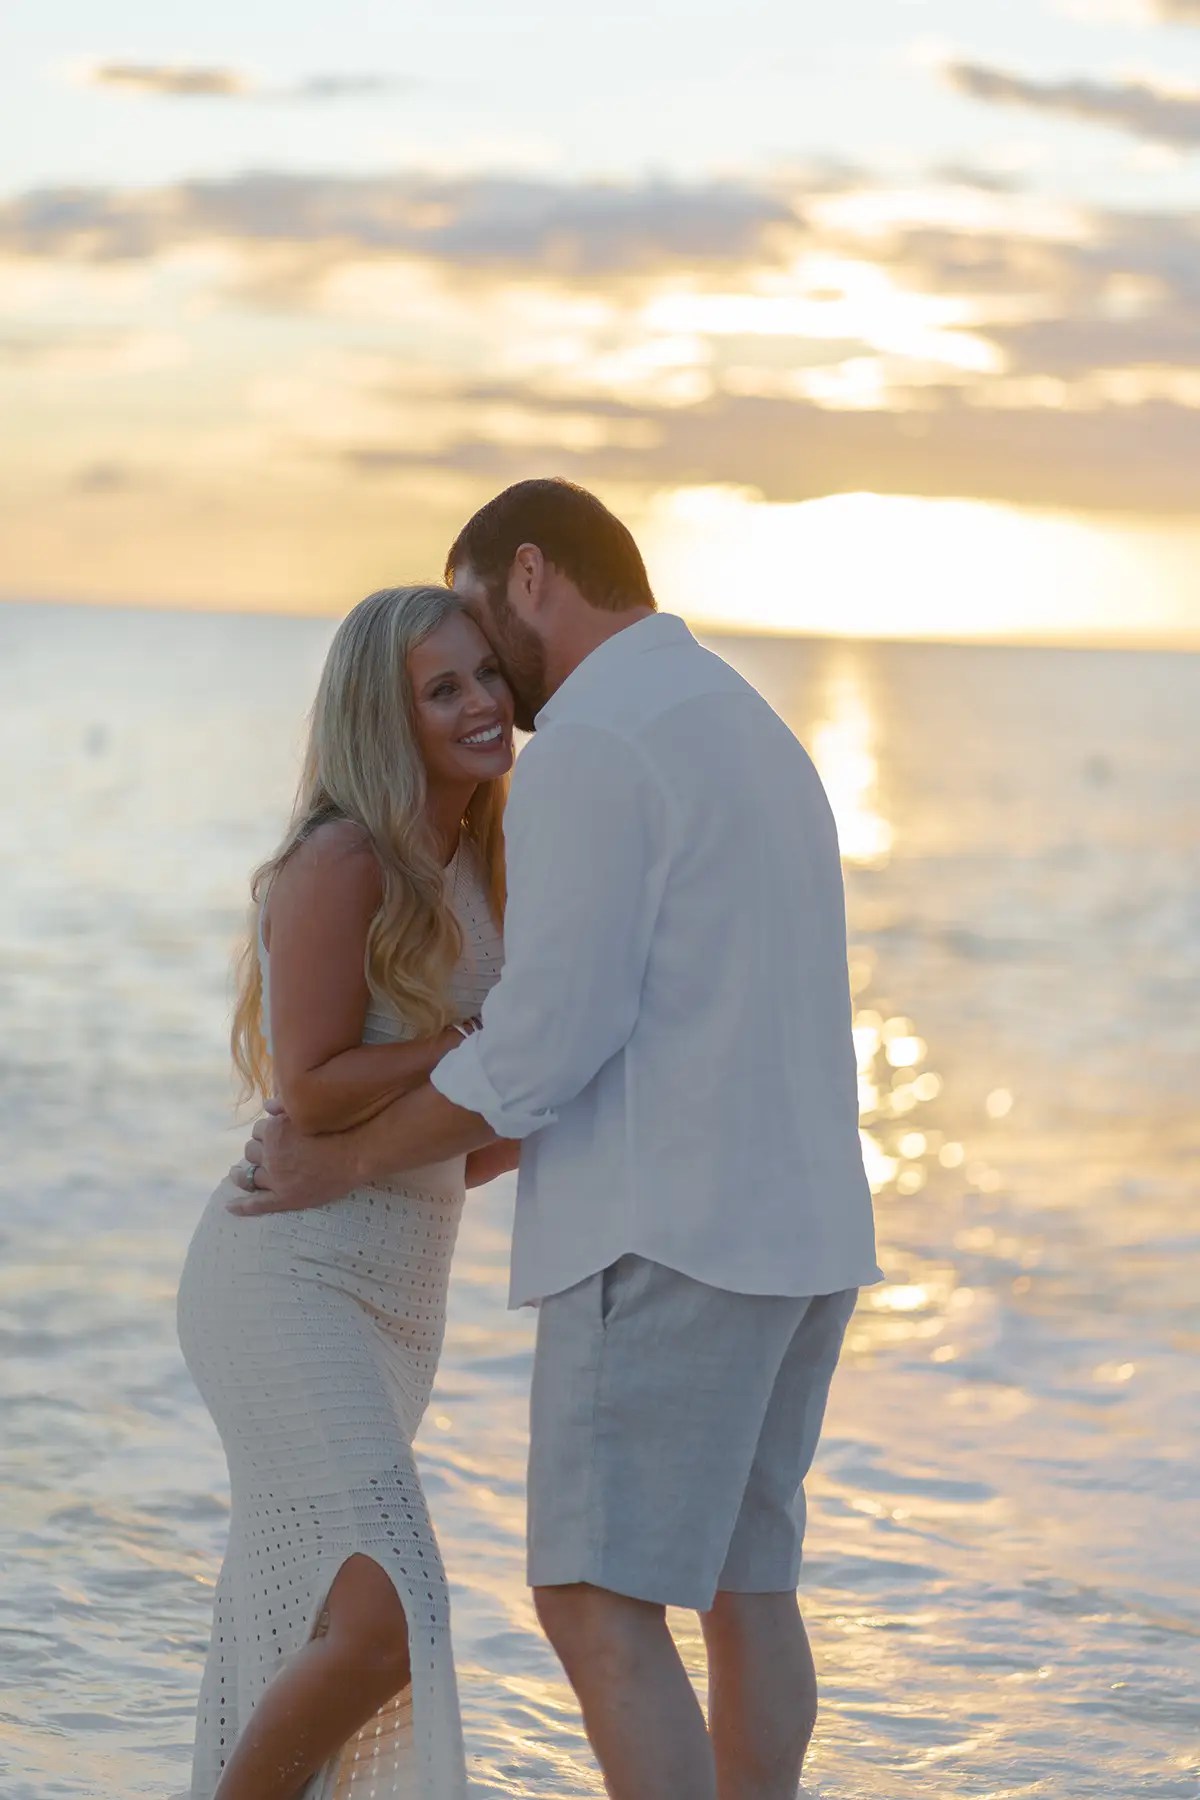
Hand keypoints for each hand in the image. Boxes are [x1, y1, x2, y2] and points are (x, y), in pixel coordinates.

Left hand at [227, 1102, 360, 1216]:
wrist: (358, 1155)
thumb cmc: (338, 1127)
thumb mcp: (310, 1110)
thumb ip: (284, 1105)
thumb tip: (265, 1105)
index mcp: (274, 1132)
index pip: (258, 1129)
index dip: (266, 1131)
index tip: (275, 1133)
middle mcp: (270, 1155)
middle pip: (251, 1151)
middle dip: (257, 1150)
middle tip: (267, 1153)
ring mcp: (276, 1179)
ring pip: (250, 1176)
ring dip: (243, 1173)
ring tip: (238, 1174)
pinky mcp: (285, 1199)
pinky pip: (257, 1204)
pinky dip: (242, 1206)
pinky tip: (230, 1206)